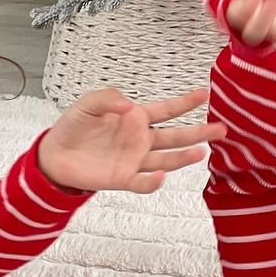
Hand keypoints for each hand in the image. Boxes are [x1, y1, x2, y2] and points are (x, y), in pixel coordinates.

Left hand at [37, 87, 225, 194]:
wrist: (54, 156)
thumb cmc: (74, 126)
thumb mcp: (88, 104)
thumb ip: (107, 98)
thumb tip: (129, 105)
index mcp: (135, 118)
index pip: (166, 109)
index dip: (185, 103)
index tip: (205, 94)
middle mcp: (140, 139)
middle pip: (176, 136)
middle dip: (199, 132)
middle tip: (221, 129)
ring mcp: (135, 160)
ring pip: (166, 159)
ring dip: (183, 157)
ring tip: (201, 152)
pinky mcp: (124, 178)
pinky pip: (143, 182)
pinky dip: (153, 182)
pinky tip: (160, 177)